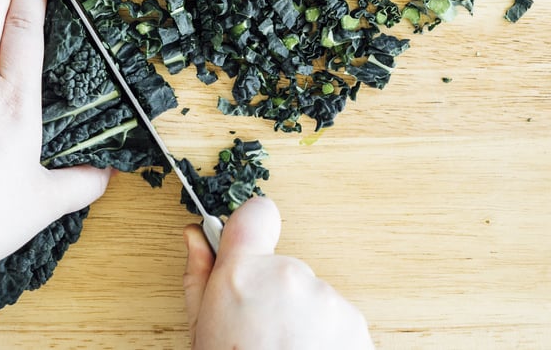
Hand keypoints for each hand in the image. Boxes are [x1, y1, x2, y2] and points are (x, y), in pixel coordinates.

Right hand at [183, 197, 374, 349]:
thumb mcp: (201, 330)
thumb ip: (199, 276)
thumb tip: (195, 236)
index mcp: (242, 274)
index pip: (256, 213)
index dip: (252, 227)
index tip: (250, 244)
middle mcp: (287, 277)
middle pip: (282, 266)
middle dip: (274, 293)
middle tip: (261, 333)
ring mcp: (325, 300)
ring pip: (311, 294)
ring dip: (302, 318)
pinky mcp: (355, 324)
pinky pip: (337, 318)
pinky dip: (326, 336)